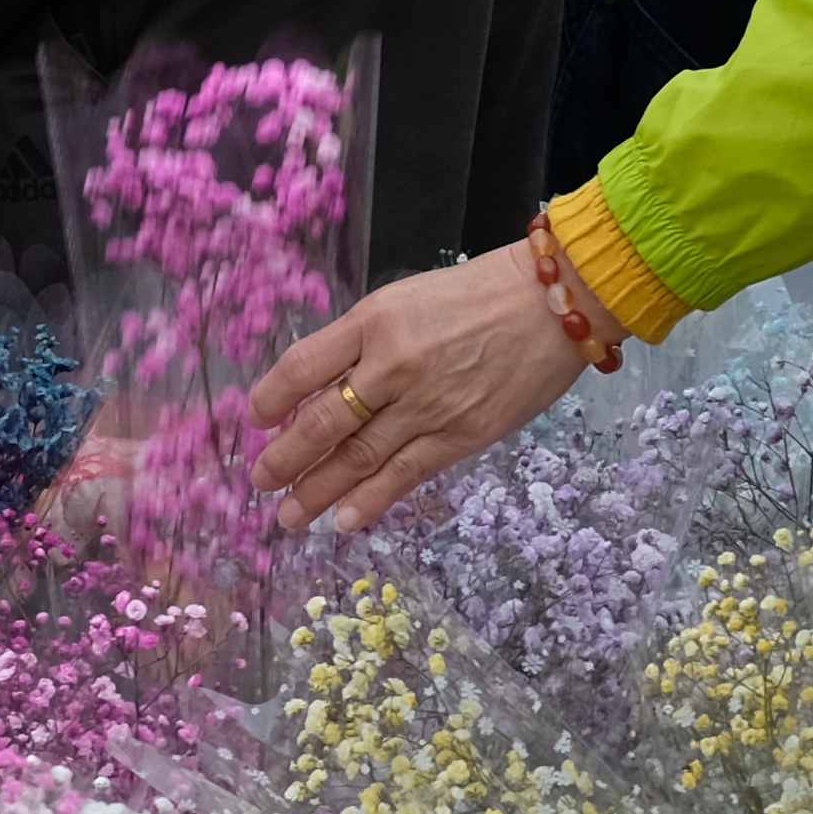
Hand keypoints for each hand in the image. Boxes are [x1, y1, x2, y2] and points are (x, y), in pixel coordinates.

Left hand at [246, 249, 591, 531]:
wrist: (555, 301)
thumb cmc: (480, 294)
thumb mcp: (409, 299)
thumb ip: (368, 341)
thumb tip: (327, 387)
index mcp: (374, 321)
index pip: (303, 365)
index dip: (272, 397)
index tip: (257, 419)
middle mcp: (392, 364)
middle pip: (323, 420)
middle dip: (286, 457)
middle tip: (260, 481)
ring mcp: (428, 404)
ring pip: (358, 456)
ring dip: (318, 490)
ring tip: (290, 514)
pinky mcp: (462, 435)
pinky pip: (405, 474)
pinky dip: (371, 500)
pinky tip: (344, 519)